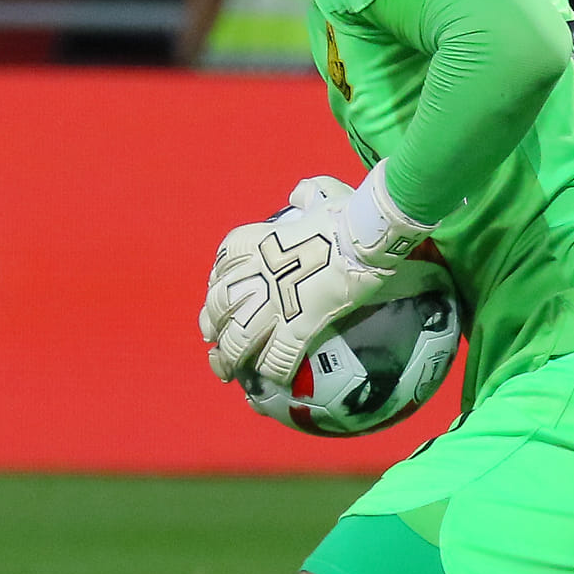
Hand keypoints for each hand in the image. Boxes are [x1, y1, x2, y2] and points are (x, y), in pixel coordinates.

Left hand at [198, 169, 429, 386]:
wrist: (362, 235)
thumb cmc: (347, 213)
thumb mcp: (322, 195)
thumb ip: (308, 195)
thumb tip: (301, 193)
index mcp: (257, 242)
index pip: (224, 262)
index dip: (217, 280)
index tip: (218, 290)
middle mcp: (255, 275)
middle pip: (219, 304)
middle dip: (211, 323)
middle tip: (212, 338)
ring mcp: (273, 303)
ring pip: (237, 338)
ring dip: (228, 358)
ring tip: (225, 372)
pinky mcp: (297, 326)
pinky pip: (277, 357)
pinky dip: (271, 372)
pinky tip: (271, 381)